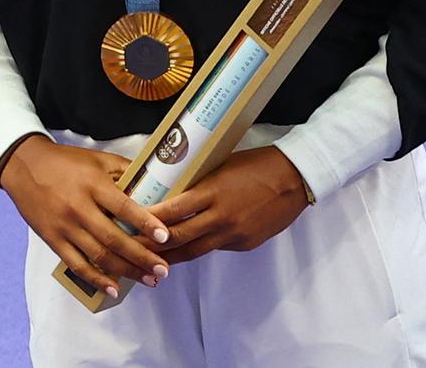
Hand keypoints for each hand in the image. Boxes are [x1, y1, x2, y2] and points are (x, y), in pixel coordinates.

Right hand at [0, 134, 172, 298]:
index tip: (165, 237)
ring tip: (149, 280)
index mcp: (93, 185)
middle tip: (163, 269)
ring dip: (126, 271)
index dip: (146, 223)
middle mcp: (79, 208)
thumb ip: (126, 172)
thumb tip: (156, 185)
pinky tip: (114, 289)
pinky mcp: (53, 240)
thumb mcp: (99, 159)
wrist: (25, 166)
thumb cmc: (66, 162)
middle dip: (142, 257)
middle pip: (114, 238)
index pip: (124, 207)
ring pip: (99, 256)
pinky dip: (96, 279)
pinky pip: (77, 265)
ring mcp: (65, 227)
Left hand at [141, 145, 310, 265]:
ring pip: (195, 251)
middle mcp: (221, 216)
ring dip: (172, 257)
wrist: (295, 178)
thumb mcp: (222, 166)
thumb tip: (175, 194)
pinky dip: (202, 247)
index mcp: (213, 191)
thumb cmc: (258, 164)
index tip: (130, 222)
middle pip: (179, 237)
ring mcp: (234, 234)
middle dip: (152, 245)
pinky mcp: (245, 244)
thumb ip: (200, 184)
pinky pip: (217, 247)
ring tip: (151, 260)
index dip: (149, 220)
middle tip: (131, 247)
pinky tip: (190, 248)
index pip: (173, 211)